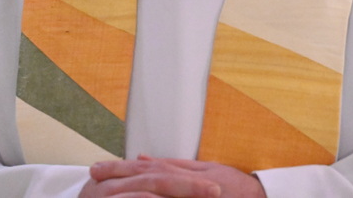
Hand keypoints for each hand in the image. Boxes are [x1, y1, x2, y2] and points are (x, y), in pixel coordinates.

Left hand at [77, 155, 267, 197]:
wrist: (259, 197)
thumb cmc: (234, 188)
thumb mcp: (204, 171)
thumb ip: (175, 165)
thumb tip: (143, 158)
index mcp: (184, 174)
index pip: (146, 170)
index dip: (120, 167)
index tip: (97, 168)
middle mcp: (185, 185)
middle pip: (146, 179)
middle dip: (118, 177)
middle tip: (93, 176)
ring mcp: (188, 195)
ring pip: (154, 192)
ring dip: (130, 191)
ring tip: (104, 191)